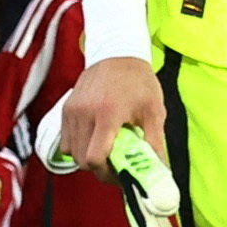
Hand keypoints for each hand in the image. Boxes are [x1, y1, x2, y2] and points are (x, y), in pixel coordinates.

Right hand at [56, 54, 167, 174]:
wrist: (118, 53)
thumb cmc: (139, 82)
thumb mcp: (154, 111)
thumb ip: (154, 143)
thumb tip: (160, 172)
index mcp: (108, 113)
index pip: (95, 158)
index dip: (107, 173)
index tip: (121, 173)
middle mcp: (85, 113)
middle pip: (83, 160)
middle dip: (100, 169)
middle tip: (117, 165)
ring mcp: (72, 111)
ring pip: (72, 153)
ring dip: (88, 158)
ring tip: (108, 150)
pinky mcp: (66, 109)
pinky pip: (66, 141)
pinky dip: (79, 147)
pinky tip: (96, 139)